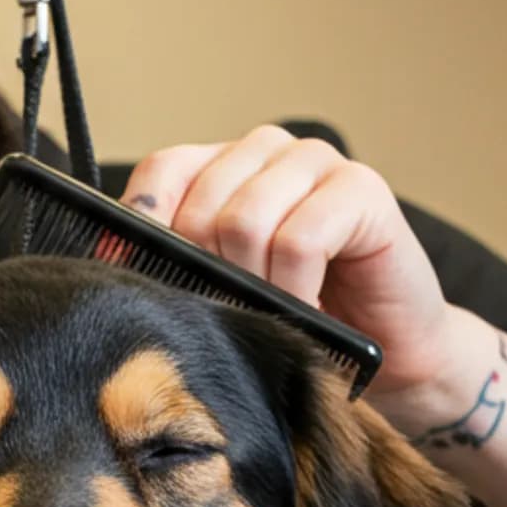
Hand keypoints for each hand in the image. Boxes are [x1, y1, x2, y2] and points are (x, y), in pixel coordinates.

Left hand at [122, 127, 471, 437]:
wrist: (392, 354)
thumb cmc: (302, 324)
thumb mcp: (226, 295)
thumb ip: (177, 265)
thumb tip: (114, 260)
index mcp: (225, 167)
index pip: (162, 174)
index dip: (145, 229)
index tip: (148, 287)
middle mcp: (267, 151)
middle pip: (201, 205)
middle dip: (212, 276)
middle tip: (243, 310)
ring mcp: (316, 163)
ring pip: (244, 221)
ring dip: (258, 287)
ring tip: (280, 311)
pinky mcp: (361, 187)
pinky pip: (298, 240)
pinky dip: (298, 288)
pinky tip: (311, 307)